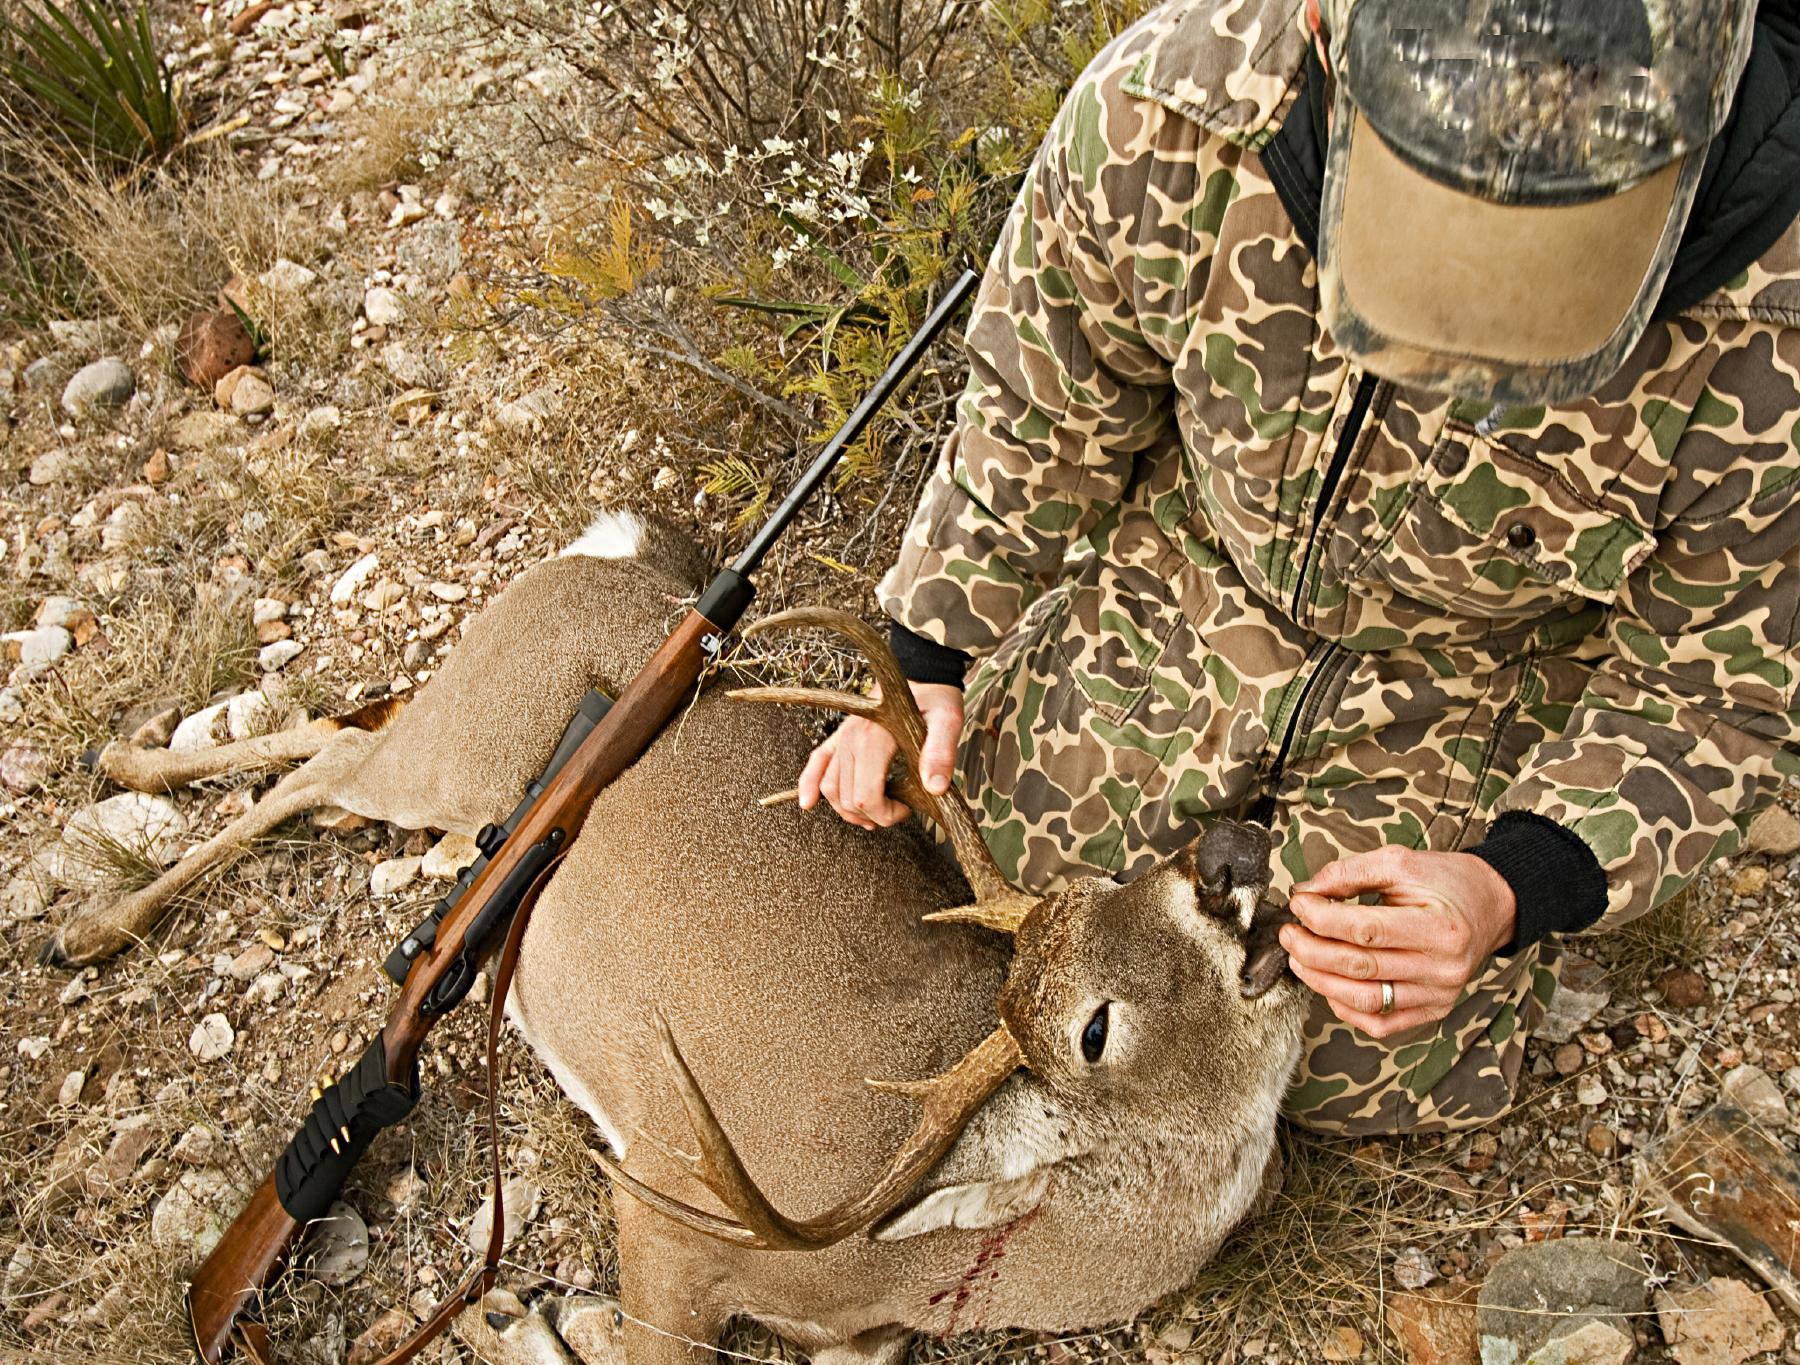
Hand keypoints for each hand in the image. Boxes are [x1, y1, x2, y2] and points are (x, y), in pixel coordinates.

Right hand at [797, 683, 963, 829]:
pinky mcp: (839, 736)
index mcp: (875, 739)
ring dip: (847, 809)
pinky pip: (817, 762)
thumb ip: (941, 753)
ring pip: (830, 787)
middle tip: (898, 811)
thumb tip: (934, 788)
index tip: (907, 810)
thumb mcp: (948, 722)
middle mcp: (851, 738)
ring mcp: (842, 737)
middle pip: (848, 797)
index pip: (867, 796)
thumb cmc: (935, 698)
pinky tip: (808, 802)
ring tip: (870, 815)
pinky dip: (809, 784)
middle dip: (872, 815)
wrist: (921, 672)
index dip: (886, 814)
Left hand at [1278, 847, 1516, 1039]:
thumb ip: (1350, 874)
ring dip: (1320, 981)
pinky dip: (1345, 1008)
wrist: (1491, 906)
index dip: (1322, 919)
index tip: (1298, 904)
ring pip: (1365, 1000)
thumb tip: (1306, 892)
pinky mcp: (1432, 1010)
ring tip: (1298, 958)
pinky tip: (1328, 985)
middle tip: (1288, 933)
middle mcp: (1443, 968)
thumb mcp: (1400, 863)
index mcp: (1440, 927)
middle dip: (1311, 950)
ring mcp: (1439, 995)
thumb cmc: (1445, 882)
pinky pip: (1380, 1023)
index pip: (1367, 930)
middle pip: (1360, 967)